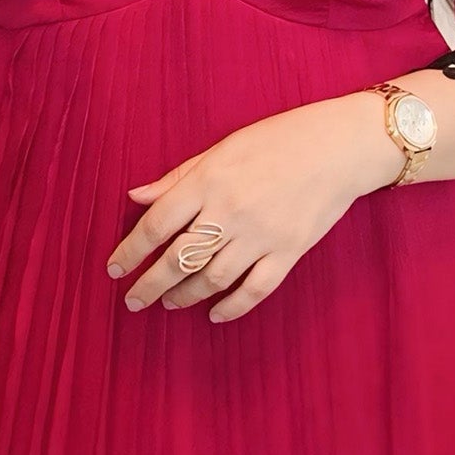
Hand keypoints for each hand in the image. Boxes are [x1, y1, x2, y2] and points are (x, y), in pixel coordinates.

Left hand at [106, 90, 399, 321]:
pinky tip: (214, 314)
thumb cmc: (279, 140)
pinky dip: (231, 307)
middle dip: (150, 285)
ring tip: (169, 303)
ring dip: (185, 296)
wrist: (339, 147)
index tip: (115, 270)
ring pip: (212, 278)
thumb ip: (178, 177)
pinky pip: (255, 289)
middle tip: (133, 302)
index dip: (131, 251)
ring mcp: (261, 235)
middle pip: (179, 259)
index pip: (157, 225)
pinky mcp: (289, 251)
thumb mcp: (222, 149)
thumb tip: (136, 197)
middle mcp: (230, 211)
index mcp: (209, 181)